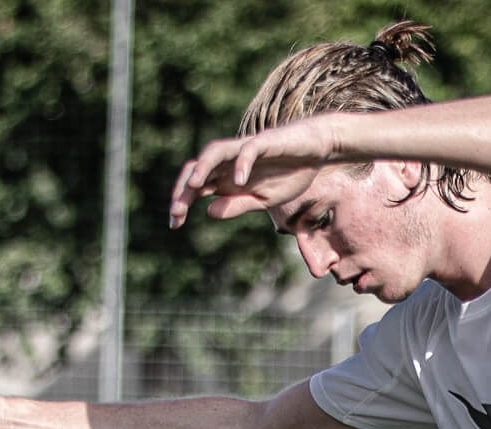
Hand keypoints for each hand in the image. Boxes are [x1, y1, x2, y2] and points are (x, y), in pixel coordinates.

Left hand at [168, 116, 342, 226]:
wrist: (316, 152)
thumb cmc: (288, 175)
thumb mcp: (262, 201)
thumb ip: (237, 206)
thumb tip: (208, 211)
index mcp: (226, 178)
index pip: (195, 187)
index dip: (181, 202)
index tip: (174, 224)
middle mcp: (230, 162)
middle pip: (197, 168)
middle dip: (183, 188)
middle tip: (177, 211)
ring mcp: (245, 150)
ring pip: (215, 151)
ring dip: (203, 167)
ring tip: (194, 186)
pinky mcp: (266, 141)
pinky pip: (249, 149)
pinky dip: (242, 163)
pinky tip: (240, 180)